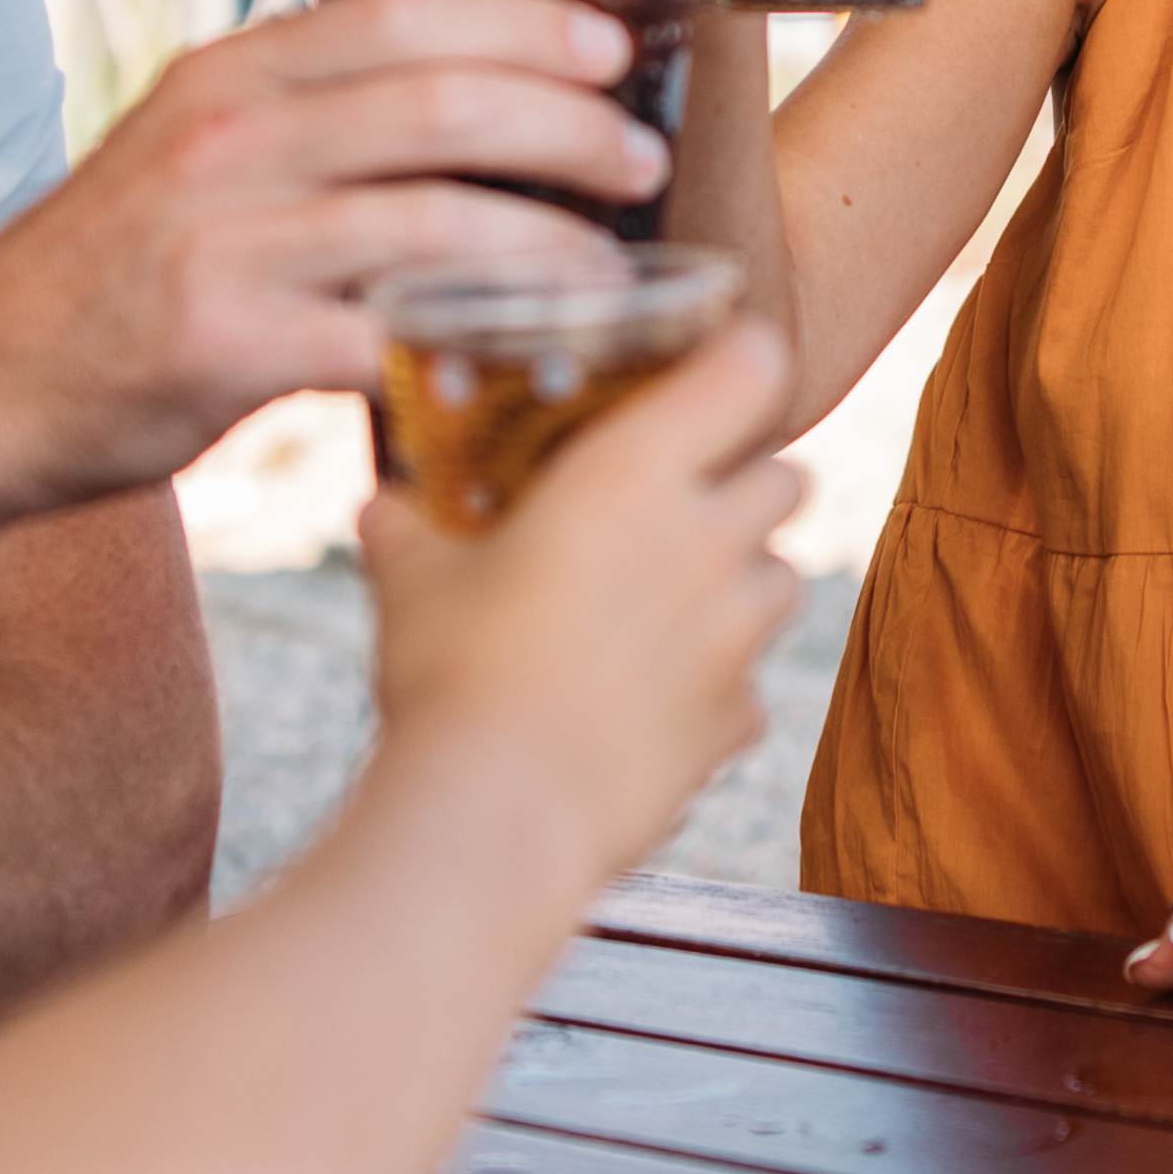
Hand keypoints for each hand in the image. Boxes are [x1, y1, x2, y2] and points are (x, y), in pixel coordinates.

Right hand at [0, 0, 670, 498]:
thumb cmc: (110, 275)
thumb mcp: (194, 155)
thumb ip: (308, 120)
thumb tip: (469, 98)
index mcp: (230, 77)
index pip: (403, 13)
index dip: (524, 22)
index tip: (609, 43)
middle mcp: (226, 140)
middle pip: (439, 100)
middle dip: (565, 123)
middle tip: (639, 156)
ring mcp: (223, 241)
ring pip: (431, 218)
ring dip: (544, 243)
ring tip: (608, 267)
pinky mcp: (225, 346)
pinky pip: (383, 337)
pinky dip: (467, 347)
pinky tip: (524, 361)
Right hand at [355, 321, 804, 874]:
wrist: (500, 813)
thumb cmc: (454, 674)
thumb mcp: (412, 583)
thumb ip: (409, 530)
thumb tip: (384, 508)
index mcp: (635, 472)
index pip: (751, 368)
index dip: (741, 361)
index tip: (714, 369)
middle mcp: (707, 540)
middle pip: (788, 474)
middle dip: (747, 478)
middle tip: (682, 498)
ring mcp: (736, 635)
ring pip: (785, 578)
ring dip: (744, 578)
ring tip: (671, 599)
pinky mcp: (736, 720)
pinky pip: (752, 685)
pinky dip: (718, 685)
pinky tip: (654, 700)